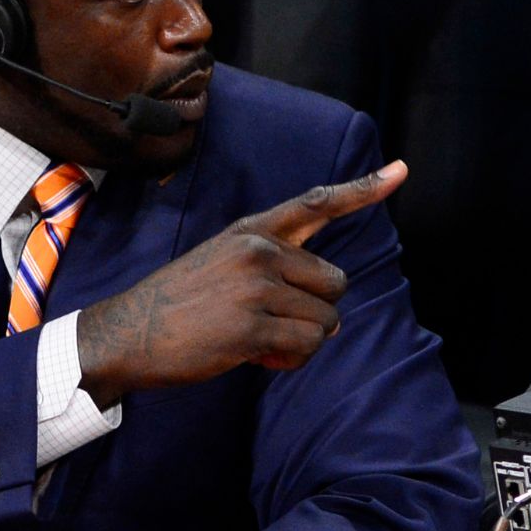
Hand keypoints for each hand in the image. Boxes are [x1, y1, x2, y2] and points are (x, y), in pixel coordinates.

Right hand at [76, 160, 405, 407]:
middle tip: (278, 322)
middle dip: (318, 309)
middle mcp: (259, 252)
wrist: (128, 333)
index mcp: (252, 232)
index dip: (364, 188)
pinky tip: (260, 357)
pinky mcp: (252, 327)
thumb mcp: (222, 259)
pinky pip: (307, 345)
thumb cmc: (180, 302)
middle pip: (337, 283)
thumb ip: (275, 264)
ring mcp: (257, 289)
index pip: (317, 203)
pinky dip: (292, 358)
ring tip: (262, 341)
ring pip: (327, 320)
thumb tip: (333, 305)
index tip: (402, 171)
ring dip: (304, 340)